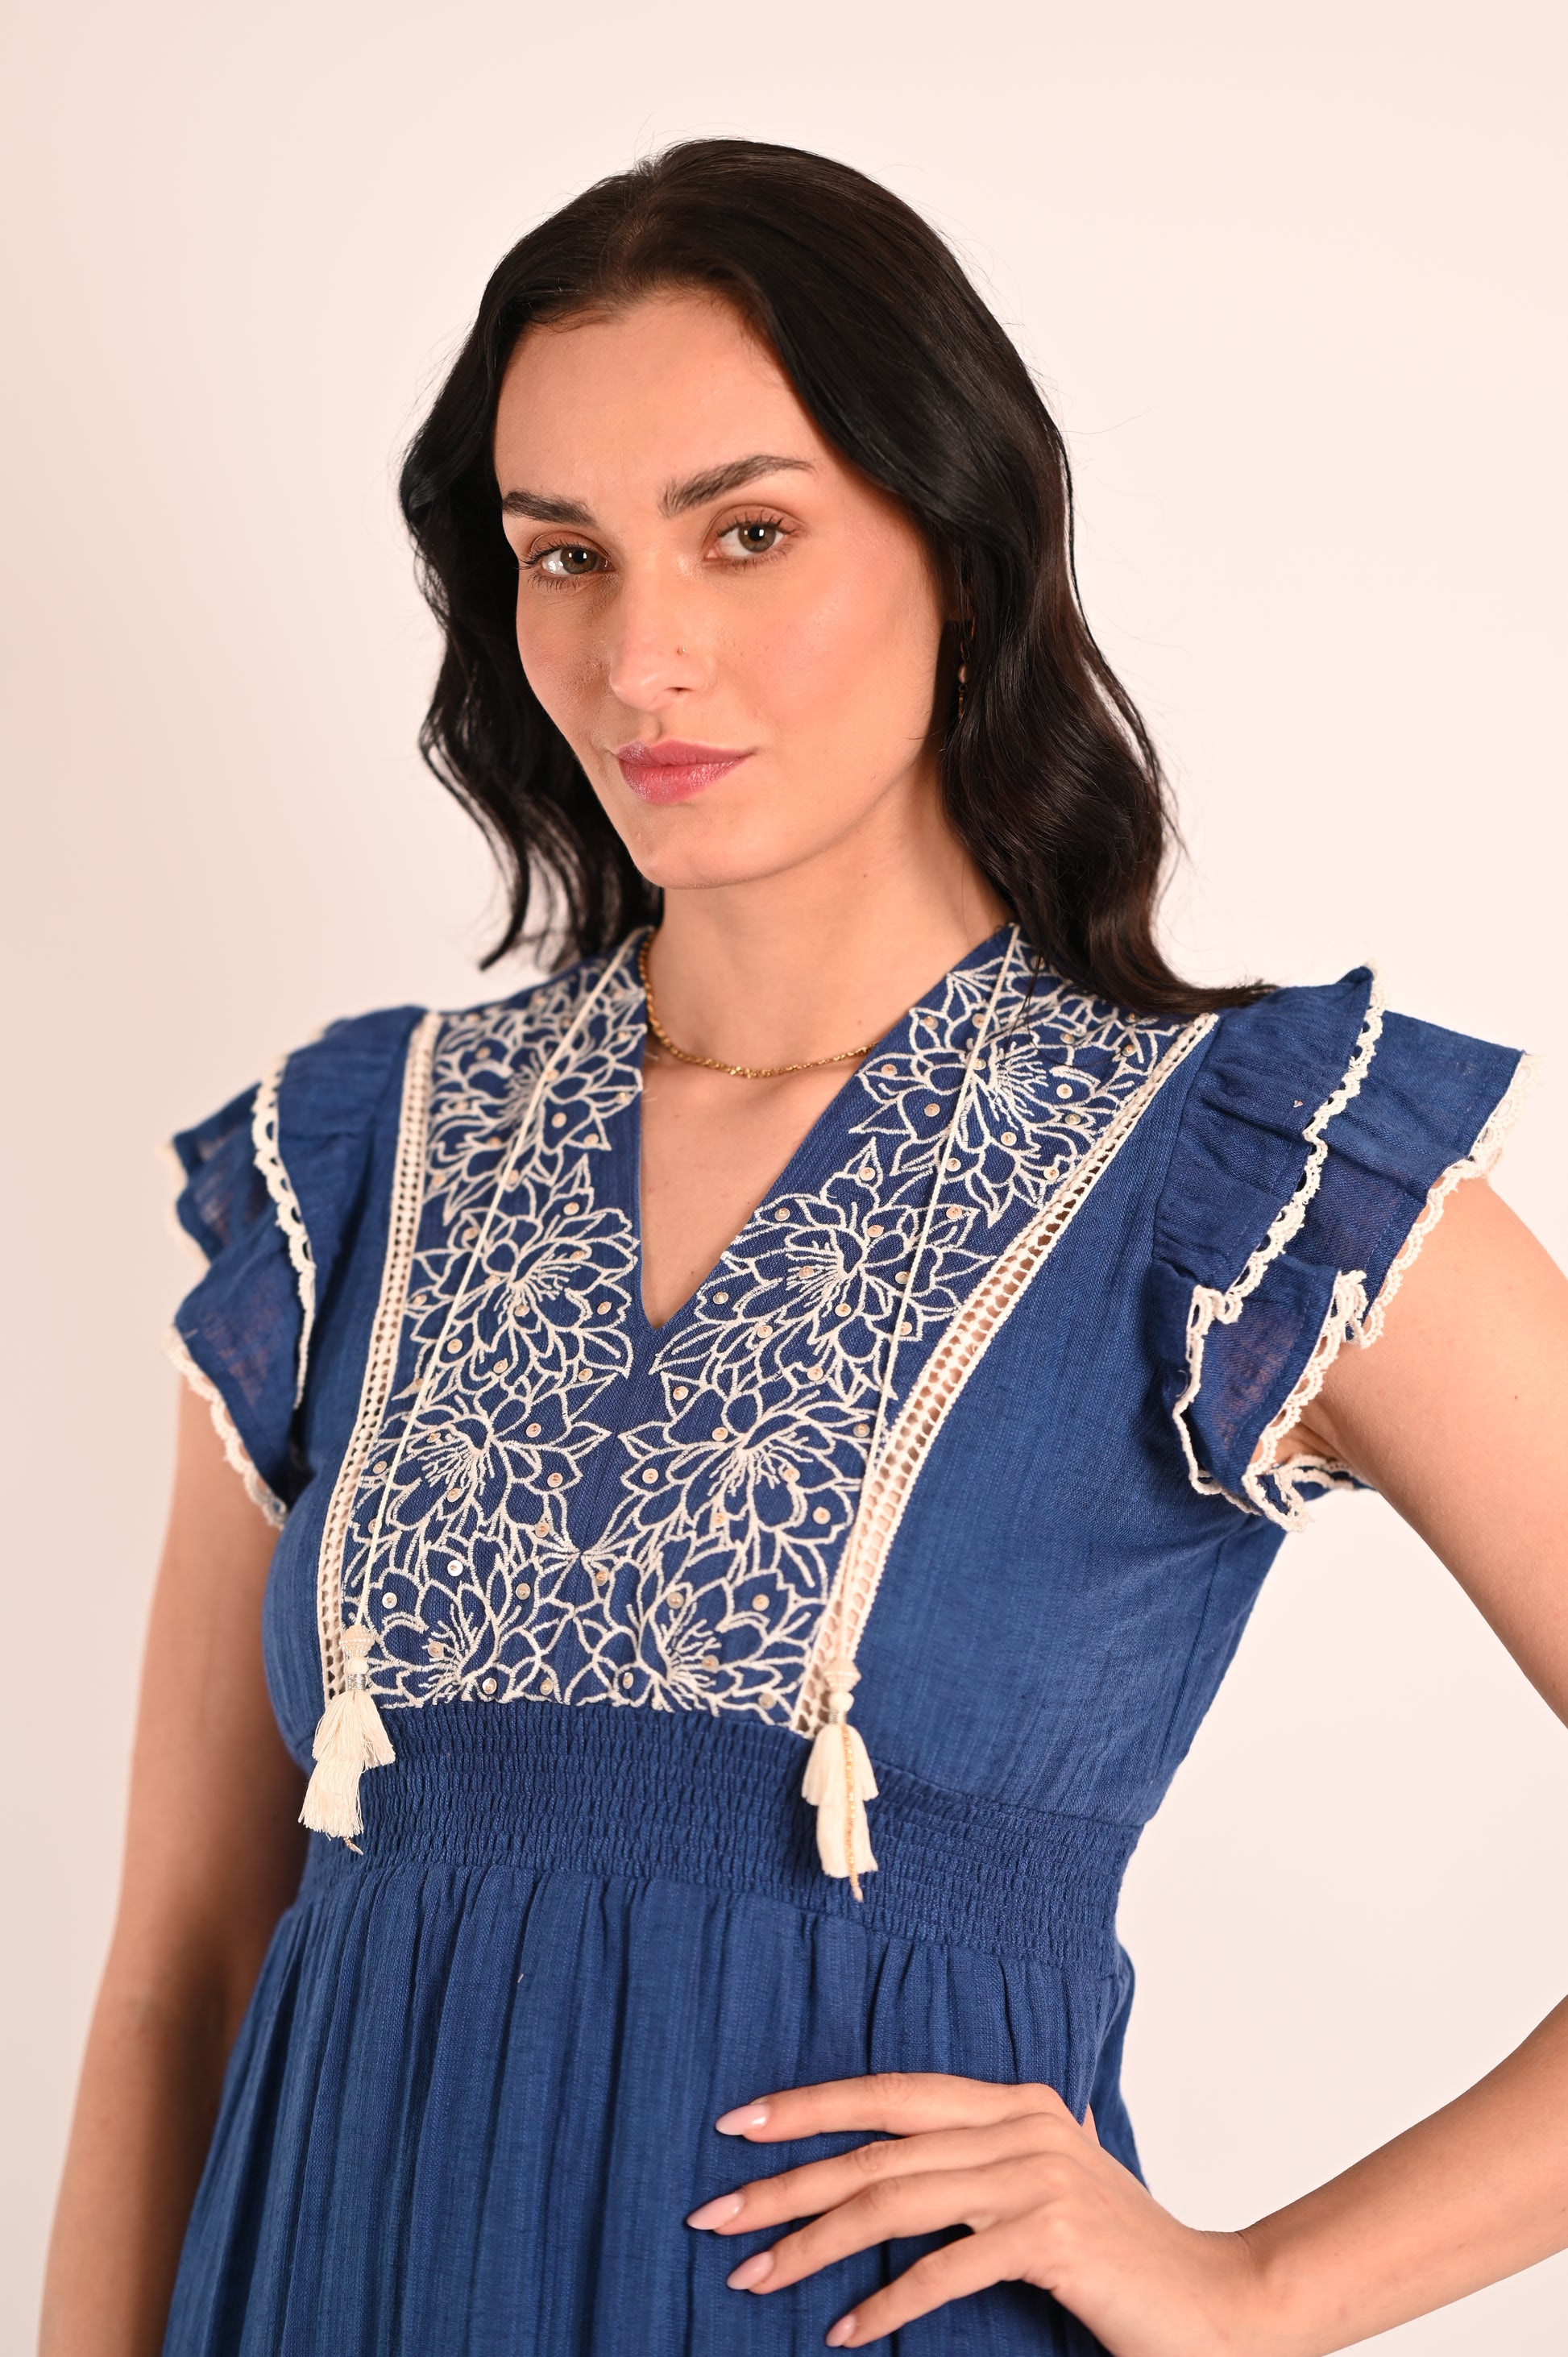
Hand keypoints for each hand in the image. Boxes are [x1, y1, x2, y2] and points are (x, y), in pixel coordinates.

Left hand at [685, 2072, 1270, 2352]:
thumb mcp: (1052, 2189)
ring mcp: (1037, 2176)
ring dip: (812, 2244)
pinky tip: (843, 2332)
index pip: (890, 2094)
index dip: (810, 2107)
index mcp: (1017, 2103)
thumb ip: (991, 2161)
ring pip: (894, 2200)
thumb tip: (918, 2156)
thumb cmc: (1128, 2260)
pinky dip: (885, 2302)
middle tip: (715, 2213)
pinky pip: (943, 2267)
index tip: (737, 2127)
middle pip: (877, 2145)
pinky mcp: (1050, 2236)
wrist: (1225, 2308)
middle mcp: (1023, 2124)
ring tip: (754, 2276)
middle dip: (786, 2178)